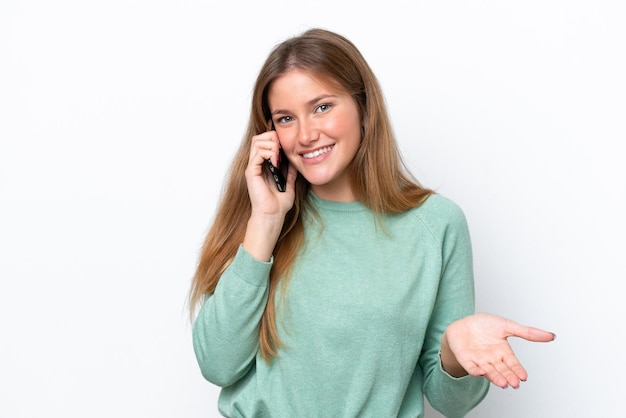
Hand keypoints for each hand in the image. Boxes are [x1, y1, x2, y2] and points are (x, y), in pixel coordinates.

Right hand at [242, 128, 297, 261]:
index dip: (273, 137)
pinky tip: (276, 161)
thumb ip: (291, 173)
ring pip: (256, 142)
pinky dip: (268, 153)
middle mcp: (256, 164)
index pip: (264, 142)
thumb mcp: (289, 184)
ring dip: (271, 144)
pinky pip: (257, 154)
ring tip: (279, 154)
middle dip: (271, 137)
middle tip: (281, 146)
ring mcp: (253, 167)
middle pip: (258, 138)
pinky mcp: (251, 172)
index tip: (285, 143)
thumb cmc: (278, 204)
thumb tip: (295, 162)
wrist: (273, 215)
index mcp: (264, 166)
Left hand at [441, 312, 554, 388]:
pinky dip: (476, 371)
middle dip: (508, 377)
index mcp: (503, 352)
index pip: (513, 364)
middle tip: (514, 384)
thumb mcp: (507, 326)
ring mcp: (479, 360)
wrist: (463, 322)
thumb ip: (527, 332)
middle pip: (502, 370)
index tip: (524, 377)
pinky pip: (471, 367)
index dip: (518, 370)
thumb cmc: (485, 325)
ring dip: (495, 377)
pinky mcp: (466, 359)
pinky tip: (481, 373)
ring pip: (489, 371)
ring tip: (502, 383)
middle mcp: (492, 359)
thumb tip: (551, 336)